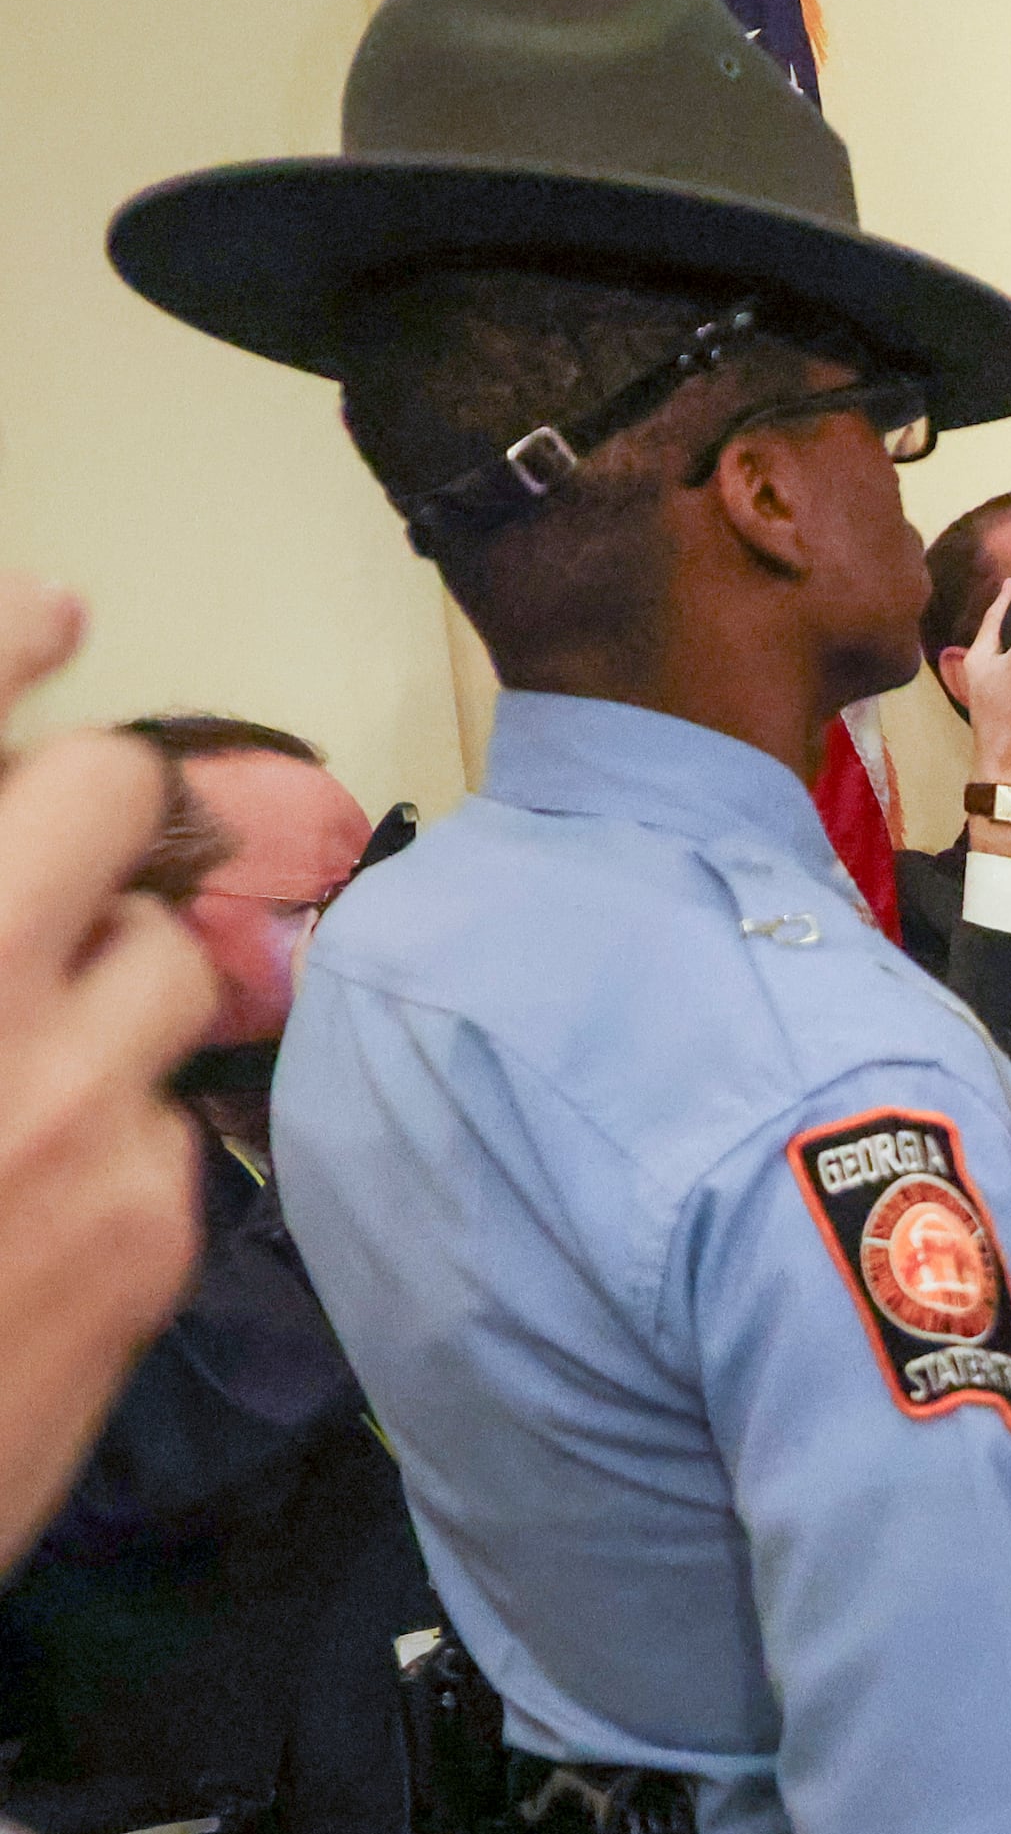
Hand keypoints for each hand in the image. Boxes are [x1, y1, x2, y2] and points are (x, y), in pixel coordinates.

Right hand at [0, 578, 222, 1560]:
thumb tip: (37, 641)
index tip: (50, 606)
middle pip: (106, 798)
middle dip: (86, 822)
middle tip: (36, 891)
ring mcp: (55, 1110)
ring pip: (169, 964)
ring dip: (112, 989)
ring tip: (12, 1081)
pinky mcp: (140, 1226)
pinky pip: (172, 1115)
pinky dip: (119, 1136)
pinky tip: (22, 1215)